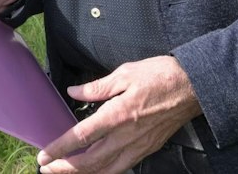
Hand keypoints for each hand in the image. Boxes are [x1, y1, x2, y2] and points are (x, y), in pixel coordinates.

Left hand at [36, 55, 201, 173]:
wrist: (193, 87)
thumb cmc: (160, 76)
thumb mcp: (125, 73)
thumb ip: (97, 87)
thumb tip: (74, 91)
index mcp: (118, 114)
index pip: (82, 136)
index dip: (60, 148)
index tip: (45, 155)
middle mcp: (127, 136)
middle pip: (91, 161)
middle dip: (66, 168)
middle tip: (47, 168)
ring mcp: (139, 146)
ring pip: (107, 170)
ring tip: (65, 173)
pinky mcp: (148, 149)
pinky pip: (122, 167)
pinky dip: (105, 172)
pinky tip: (95, 170)